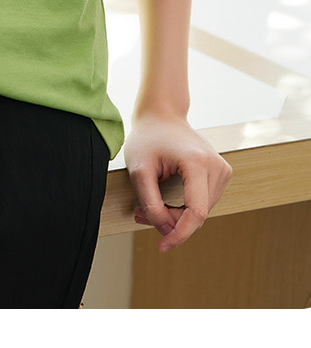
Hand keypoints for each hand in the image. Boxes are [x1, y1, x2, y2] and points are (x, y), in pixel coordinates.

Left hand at [123, 112, 231, 252]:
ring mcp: (222, 169)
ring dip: (177, 215)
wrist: (161, 113)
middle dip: (170, 222)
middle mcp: (217, 166)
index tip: (163, 247)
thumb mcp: (138, 170)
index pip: (196, 213)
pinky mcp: (222, 172)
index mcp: (198, 163)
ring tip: (150, 205)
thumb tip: (167, 230)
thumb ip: (151, 203)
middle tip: (141, 214)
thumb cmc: (147, 138)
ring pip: (202, 211)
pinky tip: (167, 199)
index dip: (180, 235)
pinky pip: (204, 202)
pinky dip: (186, 207)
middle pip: (198, 214)